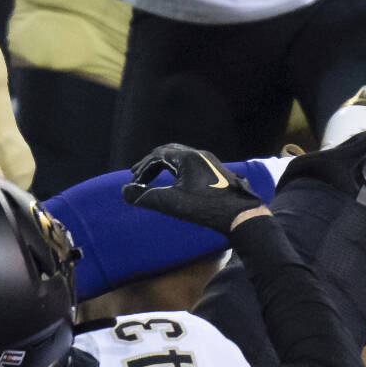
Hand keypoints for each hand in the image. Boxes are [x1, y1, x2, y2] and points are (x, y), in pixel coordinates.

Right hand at [122, 144, 265, 234]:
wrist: (241, 214)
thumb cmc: (207, 208)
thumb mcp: (172, 203)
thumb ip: (146, 198)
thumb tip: (125, 192)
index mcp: (188, 158)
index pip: (157, 155)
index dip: (142, 168)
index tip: (134, 182)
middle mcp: (199, 155)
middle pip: (168, 152)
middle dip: (151, 163)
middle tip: (138, 175)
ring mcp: (210, 162)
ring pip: (180, 157)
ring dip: (164, 166)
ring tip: (154, 178)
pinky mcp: (216, 171)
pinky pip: (190, 164)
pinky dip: (176, 170)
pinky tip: (176, 184)